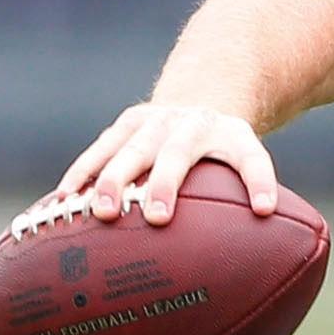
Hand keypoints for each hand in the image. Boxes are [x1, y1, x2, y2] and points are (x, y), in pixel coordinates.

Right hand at [52, 102, 279, 225]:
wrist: (200, 101)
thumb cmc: (228, 151)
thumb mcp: (251, 161)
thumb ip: (261, 192)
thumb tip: (271, 233)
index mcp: (231, 135)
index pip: (251, 158)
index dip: (260, 182)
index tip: (264, 209)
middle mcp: (189, 124)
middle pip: (177, 153)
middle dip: (165, 184)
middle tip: (158, 218)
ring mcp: (153, 121)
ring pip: (130, 149)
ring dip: (112, 179)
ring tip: (97, 212)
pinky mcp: (125, 125)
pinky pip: (98, 151)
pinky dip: (81, 175)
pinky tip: (62, 202)